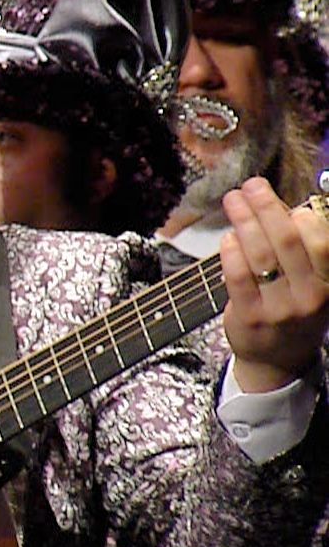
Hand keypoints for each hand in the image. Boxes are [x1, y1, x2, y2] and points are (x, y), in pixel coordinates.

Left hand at [221, 178, 328, 391]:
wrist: (278, 360)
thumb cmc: (295, 309)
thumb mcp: (313, 284)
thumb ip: (304, 251)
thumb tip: (285, 207)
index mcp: (328, 284)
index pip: (322, 244)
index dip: (303, 217)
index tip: (287, 203)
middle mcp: (308, 297)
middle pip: (286, 241)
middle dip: (266, 206)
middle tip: (251, 186)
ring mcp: (278, 308)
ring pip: (259, 254)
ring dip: (243, 220)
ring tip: (233, 200)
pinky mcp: (249, 316)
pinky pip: (237, 275)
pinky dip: (230, 251)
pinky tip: (227, 236)